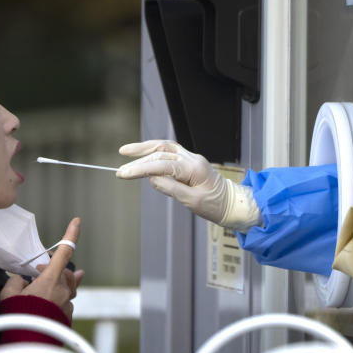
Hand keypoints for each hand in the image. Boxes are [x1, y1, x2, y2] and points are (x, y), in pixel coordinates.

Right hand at [0, 217, 82, 318]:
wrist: (26, 347)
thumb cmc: (16, 317)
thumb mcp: (8, 294)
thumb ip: (16, 282)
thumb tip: (23, 281)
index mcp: (50, 280)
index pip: (64, 253)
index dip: (71, 235)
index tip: (77, 221)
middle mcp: (63, 291)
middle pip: (64, 272)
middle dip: (53, 269)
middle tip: (35, 272)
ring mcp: (67, 305)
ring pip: (66, 288)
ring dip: (58, 283)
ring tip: (44, 284)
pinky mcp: (67, 319)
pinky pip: (65, 303)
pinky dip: (57, 299)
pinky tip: (46, 305)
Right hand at [115, 140, 260, 230]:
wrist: (232, 204)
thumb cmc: (215, 206)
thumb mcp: (193, 202)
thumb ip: (172, 188)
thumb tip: (152, 179)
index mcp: (193, 168)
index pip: (161, 165)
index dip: (140, 169)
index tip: (124, 173)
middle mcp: (192, 159)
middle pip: (160, 153)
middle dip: (138, 160)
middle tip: (120, 170)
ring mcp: (191, 158)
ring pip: (165, 147)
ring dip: (145, 148)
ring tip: (127, 151)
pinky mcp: (189, 161)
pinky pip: (170, 151)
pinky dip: (155, 151)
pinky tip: (145, 154)